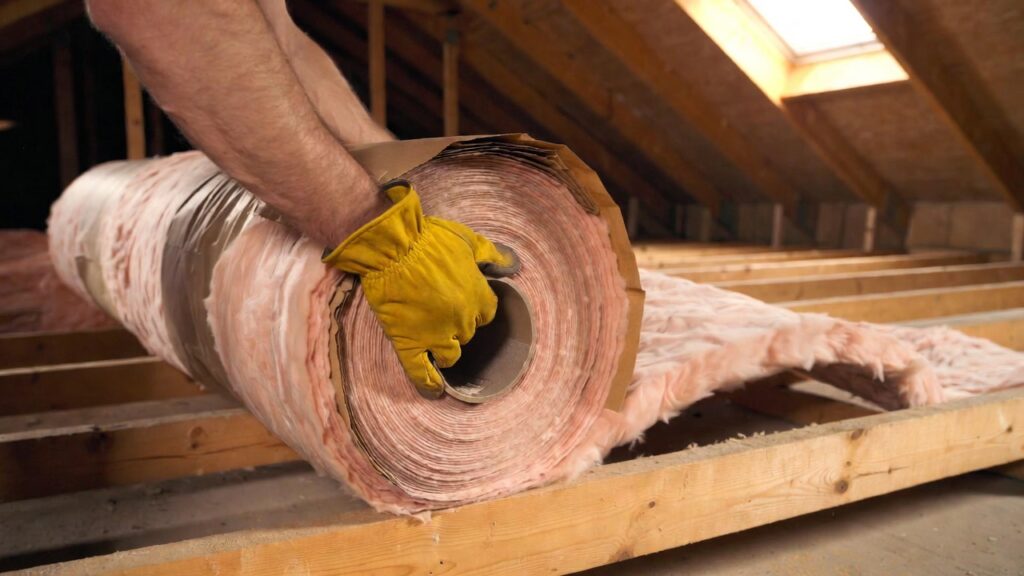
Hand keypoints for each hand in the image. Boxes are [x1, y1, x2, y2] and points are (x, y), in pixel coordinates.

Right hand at [323, 180, 518, 395]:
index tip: (465, 303)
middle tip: (444, 315)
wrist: (392, 246)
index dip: (476, 310)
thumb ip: (493, 255)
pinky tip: (433, 390)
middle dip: (459, 326)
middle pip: (469, 334)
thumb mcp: (469, 240)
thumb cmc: (430, 240)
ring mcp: (435, 334)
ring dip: (447, 352)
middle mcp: (462, 321)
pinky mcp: (409, 342)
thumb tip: (514, 266)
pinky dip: (427, 382)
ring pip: (450, 355)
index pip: (487, 314)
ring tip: (438, 345)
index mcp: (478, 297)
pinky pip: (420, 371)